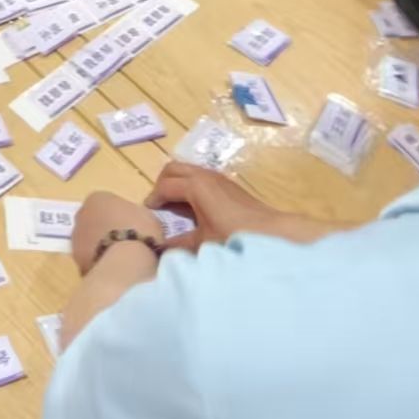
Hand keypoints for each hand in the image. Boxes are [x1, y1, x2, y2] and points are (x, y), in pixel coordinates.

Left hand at [71, 190, 165, 275]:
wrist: (125, 263)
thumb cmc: (140, 232)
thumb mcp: (148, 216)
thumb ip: (137, 216)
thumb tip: (136, 224)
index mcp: (98, 197)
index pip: (107, 203)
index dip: (121, 216)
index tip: (133, 227)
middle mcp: (81, 214)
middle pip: (94, 221)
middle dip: (106, 230)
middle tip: (126, 243)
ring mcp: (75, 238)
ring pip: (89, 241)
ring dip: (100, 247)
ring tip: (122, 260)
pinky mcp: (76, 260)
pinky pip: (90, 260)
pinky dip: (99, 264)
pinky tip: (114, 271)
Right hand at [145, 162, 321, 250]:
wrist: (271, 233)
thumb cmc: (234, 237)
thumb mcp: (203, 243)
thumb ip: (178, 244)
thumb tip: (160, 249)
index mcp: (195, 185)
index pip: (164, 186)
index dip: (152, 199)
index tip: (147, 214)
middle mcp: (205, 175)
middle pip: (173, 169)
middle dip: (161, 184)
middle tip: (157, 204)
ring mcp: (218, 177)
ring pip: (188, 170)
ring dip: (177, 183)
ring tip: (173, 206)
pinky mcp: (229, 184)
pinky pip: (201, 176)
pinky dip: (190, 185)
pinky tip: (194, 207)